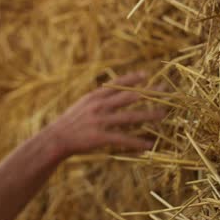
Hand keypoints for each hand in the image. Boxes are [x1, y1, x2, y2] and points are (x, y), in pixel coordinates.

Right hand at [48, 72, 165, 157]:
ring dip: (148, 115)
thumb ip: (98, 99)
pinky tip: (148, 145)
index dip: (132, 78)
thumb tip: (112, 93)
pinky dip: (137, 142)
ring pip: (130, 117)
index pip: (116, 84)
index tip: (147, 75)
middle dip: (148, 93)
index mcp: (94, 97)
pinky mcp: (100, 137)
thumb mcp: (82, 105)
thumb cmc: (70, 123)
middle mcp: (99, 106)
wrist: (55, 138)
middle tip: (165, 90)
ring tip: (163, 115)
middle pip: (129, 97)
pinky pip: (123, 138)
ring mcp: (100, 121)